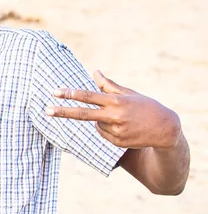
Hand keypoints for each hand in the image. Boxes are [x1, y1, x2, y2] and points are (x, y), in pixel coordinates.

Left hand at [45, 70, 181, 148]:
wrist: (165, 129)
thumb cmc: (146, 106)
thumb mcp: (128, 93)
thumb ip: (108, 85)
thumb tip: (94, 71)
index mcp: (116, 101)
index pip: (88, 97)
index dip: (71, 94)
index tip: (56, 92)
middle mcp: (114, 116)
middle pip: (82, 114)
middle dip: (63, 112)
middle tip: (47, 110)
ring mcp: (115, 131)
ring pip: (95, 125)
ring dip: (101, 121)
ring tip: (122, 119)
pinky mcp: (117, 142)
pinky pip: (103, 134)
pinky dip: (108, 130)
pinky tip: (123, 128)